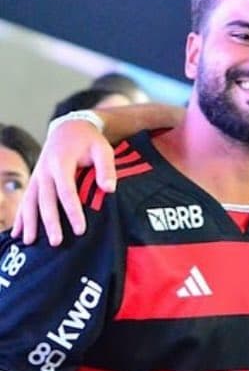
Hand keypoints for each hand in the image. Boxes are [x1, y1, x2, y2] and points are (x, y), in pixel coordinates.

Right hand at [13, 118, 116, 245]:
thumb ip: (106, 168)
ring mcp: (37, 176)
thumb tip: (109, 189)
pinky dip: (20, 216)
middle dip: (50, 222)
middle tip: (56, 242)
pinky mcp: (34, 181)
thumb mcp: (103, 148)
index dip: (72, 211)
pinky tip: (16, 233)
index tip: (80, 229)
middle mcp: (44, 171)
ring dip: (29, 222)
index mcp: (61, 163)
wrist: (68, 128)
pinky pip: (25, 200)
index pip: (66, 191)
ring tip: (29, 242)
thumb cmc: (88, 140)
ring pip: (30, 202)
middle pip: (46, 200)